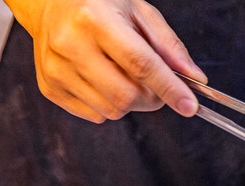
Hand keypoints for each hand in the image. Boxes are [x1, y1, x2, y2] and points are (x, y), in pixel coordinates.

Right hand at [5, 0, 206, 122]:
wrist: (50, 3)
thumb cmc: (100, 6)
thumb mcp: (139, 12)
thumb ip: (169, 46)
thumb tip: (195, 78)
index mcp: (95, 19)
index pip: (140, 64)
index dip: (169, 88)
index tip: (189, 106)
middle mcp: (70, 44)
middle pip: (126, 96)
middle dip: (152, 98)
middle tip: (154, 85)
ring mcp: (56, 68)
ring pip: (112, 110)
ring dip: (131, 102)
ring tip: (123, 75)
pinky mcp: (49, 87)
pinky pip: (95, 115)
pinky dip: (109, 104)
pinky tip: (103, 80)